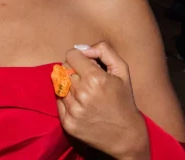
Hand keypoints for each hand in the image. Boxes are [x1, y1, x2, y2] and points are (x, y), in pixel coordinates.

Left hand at [57, 42, 148, 159]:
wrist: (125, 135)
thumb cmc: (124, 99)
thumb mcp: (122, 70)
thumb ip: (103, 51)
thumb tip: (81, 48)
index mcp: (95, 78)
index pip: (71, 55)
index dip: (79, 57)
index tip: (87, 65)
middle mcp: (82, 94)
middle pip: (63, 68)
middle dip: (73, 69)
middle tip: (86, 79)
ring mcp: (73, 110)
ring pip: (59, 84)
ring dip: (69, 85)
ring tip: (84, 93)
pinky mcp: (67, 123)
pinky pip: (58, 101)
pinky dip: (66, 99)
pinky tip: (80, 103)